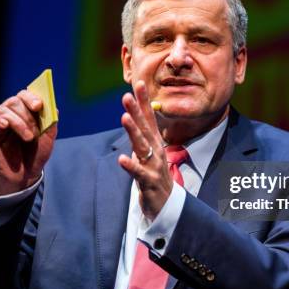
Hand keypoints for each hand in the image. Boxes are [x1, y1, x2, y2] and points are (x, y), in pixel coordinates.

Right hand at [0, 90, 56, 196]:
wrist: (26, 175)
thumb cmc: (36, 154)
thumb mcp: (48, 138)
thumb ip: (51, 122)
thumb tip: (53, 107)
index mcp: (25, 110)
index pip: (25, 95)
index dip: (31, 98)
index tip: (38, 106)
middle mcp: (10, 113)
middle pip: (14, 101)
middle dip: (27, 115)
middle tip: (34, 132)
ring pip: (3, 110)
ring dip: (18, 123)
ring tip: (28, 138)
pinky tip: (4, 125)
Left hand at [118, 80, 171, 220]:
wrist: (167, 204)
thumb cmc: (155, 176)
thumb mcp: (148, 152)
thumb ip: (141, 135)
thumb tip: (134, 115)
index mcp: (154, 143)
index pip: (149, 118)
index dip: (143, 101)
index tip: (139, 84)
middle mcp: (155, 151)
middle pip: (145, 128)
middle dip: (136, 111)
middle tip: (127, 96)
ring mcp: (153, 165)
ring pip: (142, 146)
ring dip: (133, 132)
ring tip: (125, 118)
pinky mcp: (149, 181)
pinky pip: (139, 173)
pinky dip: (131, 166)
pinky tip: (122, 159)